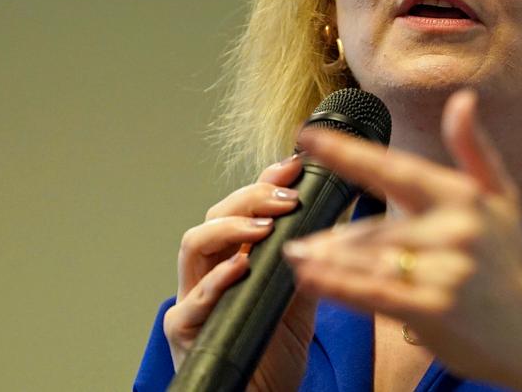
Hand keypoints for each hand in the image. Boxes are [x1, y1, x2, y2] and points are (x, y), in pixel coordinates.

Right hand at [162, 154, 319, 390]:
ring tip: (263, 227)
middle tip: (284, 197)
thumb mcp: (301, 299)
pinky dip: (217, 281)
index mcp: (235, 258)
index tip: (291, 165)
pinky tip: (240, 267)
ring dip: (230, 229)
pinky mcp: (184, 330)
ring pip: (193, 245)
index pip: (243, 208)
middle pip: (215, 216)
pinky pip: (194, 300)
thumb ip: (310, 260)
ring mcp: (193, 299)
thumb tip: (337, 213)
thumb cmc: (275, 355)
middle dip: (250, 198)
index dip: (264, 181)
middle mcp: (209, 273)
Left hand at [283, 90, 521, 390]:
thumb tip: (463, 99)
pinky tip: (311, 278)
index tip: (309, 136)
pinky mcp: (435, 309)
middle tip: (298, 238)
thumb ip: (474, 149)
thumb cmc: (511, 263)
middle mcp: (455, 230)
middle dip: (335, 237)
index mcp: (463, 198)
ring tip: (297, 255)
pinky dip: (338, 285)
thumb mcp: (502, 198)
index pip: (396, 169)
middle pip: (375, 227)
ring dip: (328, 259)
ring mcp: (445, 271)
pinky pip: (375, 293)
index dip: (349, 152)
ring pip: (370, 259)